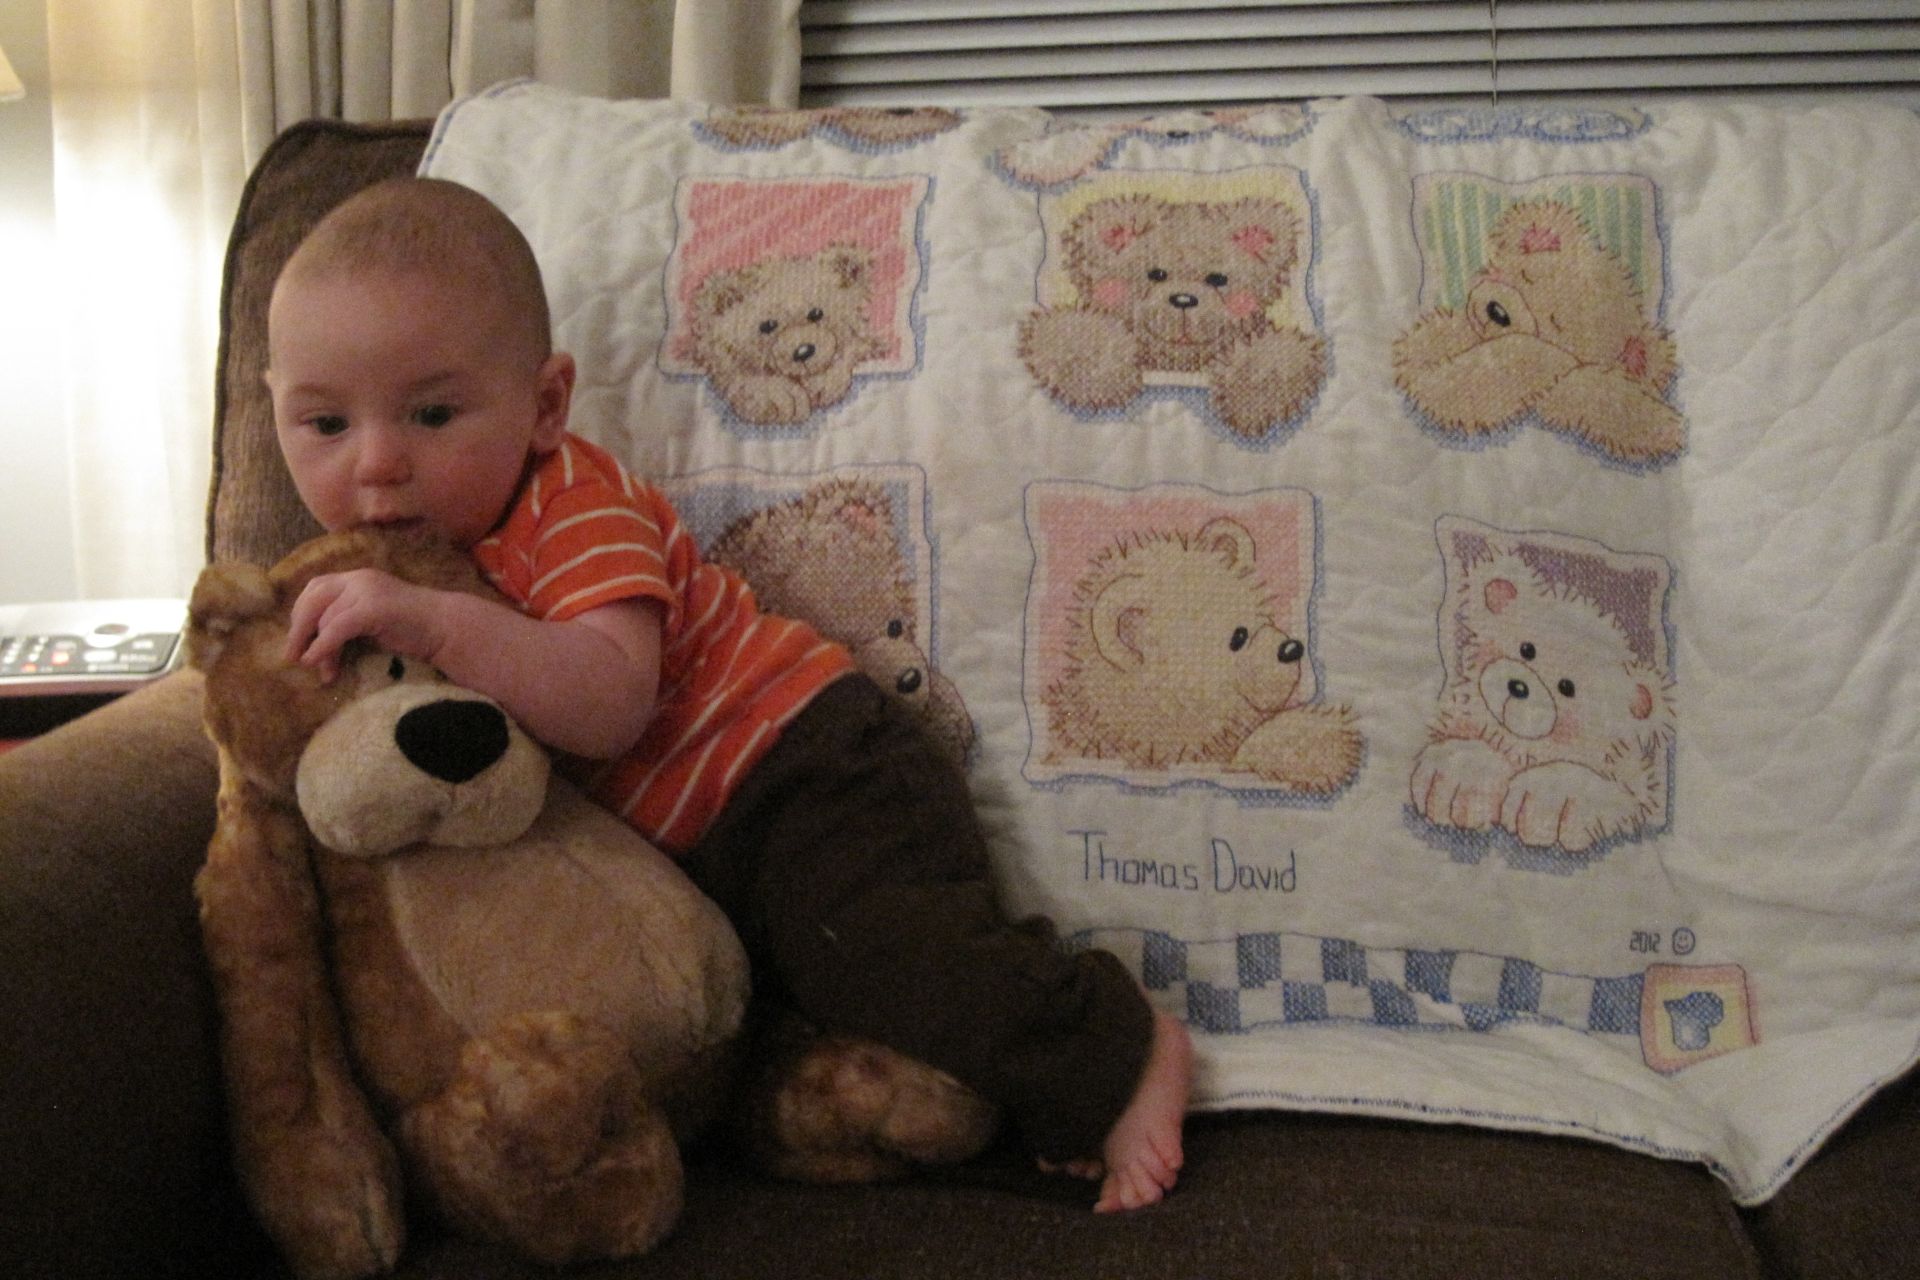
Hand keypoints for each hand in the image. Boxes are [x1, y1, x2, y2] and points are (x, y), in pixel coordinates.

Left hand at [284, 568, 447, 681]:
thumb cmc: (414, 629)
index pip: (316, 588)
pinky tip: (318, 662)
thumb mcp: (373, 620)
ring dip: (316, 646)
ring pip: (324, 617)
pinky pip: (336, 628)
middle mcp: (359, 579)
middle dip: (298, 629)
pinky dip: (323, 646)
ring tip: (319, 669)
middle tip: (292, 656)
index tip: (298, 640)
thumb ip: (347, 621)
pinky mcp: (373, 608)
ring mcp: (367, 591)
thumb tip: (314, 643)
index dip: (300, 614)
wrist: (446, 629)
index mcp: (358, 578)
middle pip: (312, 598)